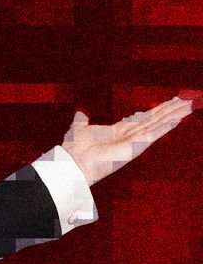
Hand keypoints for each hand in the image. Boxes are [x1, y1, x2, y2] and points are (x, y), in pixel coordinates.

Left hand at [61, 95, 193, 185]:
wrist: (74, 162)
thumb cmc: (75, 149)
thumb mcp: (79, 129)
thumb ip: (81, 122)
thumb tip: (79, 114)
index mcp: (119, 131)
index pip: (143, 118)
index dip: (157, 110)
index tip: (170, 102)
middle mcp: (130, 136)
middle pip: (154, 120)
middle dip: (170, 110)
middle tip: (186, 101)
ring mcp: (134, 141)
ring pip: (158, 124)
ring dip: (173, 115)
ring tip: (188, 107)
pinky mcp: (136, 146)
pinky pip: (154, 133)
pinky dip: (166, 126)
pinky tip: (179, 118)